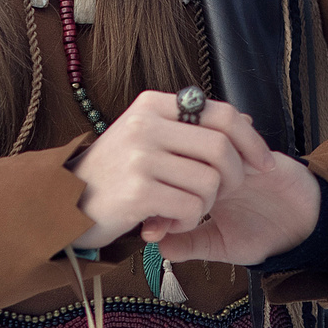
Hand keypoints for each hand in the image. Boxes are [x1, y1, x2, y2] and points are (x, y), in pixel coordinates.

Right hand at [69, 91, 271, 250]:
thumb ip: (190, 128)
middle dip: (234, 178)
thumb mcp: (147, 137)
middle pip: (221, 147)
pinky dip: (188, 221)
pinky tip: (168, 222)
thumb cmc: (113, 175)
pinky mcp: (137, 191)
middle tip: (221, 196)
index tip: (263, 165)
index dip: (251, 140)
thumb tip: (245, 121)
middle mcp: (145, 123)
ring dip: (206, 205)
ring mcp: (140, 156)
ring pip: (210, 182)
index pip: (220, 112)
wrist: (63, 205)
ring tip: (183, 210)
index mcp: (151, 104)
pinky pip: (191, 207)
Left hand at [151, 144, 320, 265]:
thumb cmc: (265, 233)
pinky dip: (236, 161)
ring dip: (207, 173)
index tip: (151, 224)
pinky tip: (234, 184)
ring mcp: (237, 159)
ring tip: (214, 200)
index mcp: (201, 185)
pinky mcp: (261, 156)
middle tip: (181, 210)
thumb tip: (160, 245)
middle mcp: (215, 167)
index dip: (160, 197)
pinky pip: (243, 146)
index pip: (171, 179)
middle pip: (184, 158)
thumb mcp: (222, 245)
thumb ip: (191, 244)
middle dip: (178, 182)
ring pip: (209, 148)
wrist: (307, 225)